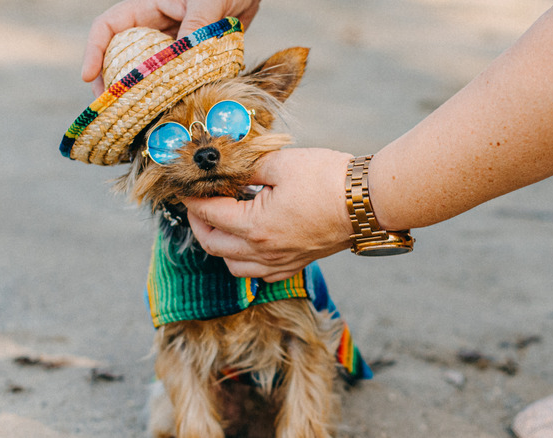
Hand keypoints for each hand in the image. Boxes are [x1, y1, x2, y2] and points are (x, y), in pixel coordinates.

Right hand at [81, 0, 260, 94]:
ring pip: (149, 72)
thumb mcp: (207, 0)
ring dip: (144, 94)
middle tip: (112, 110)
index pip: (108, 27)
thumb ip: (195, 25)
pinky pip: (177, 78)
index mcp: (148, 7)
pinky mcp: (192, 56)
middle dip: (113, 83)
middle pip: (123, 56)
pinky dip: (173, 94)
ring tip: (140, 118)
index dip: (94, 51)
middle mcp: (156, 26)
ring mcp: (174, 43)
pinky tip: (174, 111)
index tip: (88, 78)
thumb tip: (182, 56)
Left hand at [184, 148, 353, 281]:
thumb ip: (247, 168)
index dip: (191, 200)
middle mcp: (263, 251)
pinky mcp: (296, 263)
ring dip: (219, 246)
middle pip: (214, 245)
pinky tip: (248, 242)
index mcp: (255, 226)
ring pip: (233, 266)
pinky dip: (244, 261)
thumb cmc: (328, 180)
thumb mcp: (281, 163)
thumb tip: (227, 168)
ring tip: (220, 224)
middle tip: (196, 205)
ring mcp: (280, 262)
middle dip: (198, 224)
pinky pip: (259, 274)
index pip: (209, 214)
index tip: (184, 188)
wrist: (368, 202)